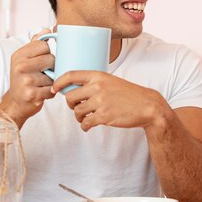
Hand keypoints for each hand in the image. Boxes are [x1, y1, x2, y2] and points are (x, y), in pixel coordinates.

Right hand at [0, 29, 55, 125]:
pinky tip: (42, 93)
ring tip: (41, 85)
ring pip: (54, 75)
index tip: (40, 61)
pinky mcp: (32, 95)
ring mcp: (26, 81)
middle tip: (42, 74)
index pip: (44, 45)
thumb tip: (47, 28)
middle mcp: (20, 67)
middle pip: (51, 59)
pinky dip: (51, 92)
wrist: (16, 102)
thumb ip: (36, 44)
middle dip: (51, 68)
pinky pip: (52, 89)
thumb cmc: (23, 78)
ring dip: (51, 82)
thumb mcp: (24, 59)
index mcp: (18, 55)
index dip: (47, 53)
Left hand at [53, 71, 169, 130]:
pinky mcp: (104, 116)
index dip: (58, 82)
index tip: (54, 88)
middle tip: (76, 108)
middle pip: (70, 97)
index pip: (71, 75)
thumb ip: (95, 84)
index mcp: (99, 76)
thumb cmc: (129, 95)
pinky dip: (85, 126)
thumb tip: (75, 90)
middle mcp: (98, 87)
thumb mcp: (112, 82)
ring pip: (77, 111)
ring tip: (86, 118)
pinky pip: (86, 123)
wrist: (147, 106)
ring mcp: (101, 102)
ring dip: (79, 117)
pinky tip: (89, 126)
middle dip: (71, 105)